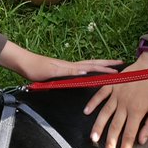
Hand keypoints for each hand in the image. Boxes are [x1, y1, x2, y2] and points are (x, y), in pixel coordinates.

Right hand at [0, 46, 122, 80]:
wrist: (24, 63)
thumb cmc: (37, 71)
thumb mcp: (55, 78)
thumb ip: (65, 80)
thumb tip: (75, 84)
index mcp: (72, 68)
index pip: (92, 66)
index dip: (105, 65)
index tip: (117, 66)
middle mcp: (71, 66)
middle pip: (93, 63)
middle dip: (108, 64)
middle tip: (123, 64)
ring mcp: (65, 67)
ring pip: (86, 66)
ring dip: (100, 68)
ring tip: (113, 70)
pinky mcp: (56, 70)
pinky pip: (70, 71)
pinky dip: (79, 71)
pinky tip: (88, 72)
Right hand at [82, 53, 147, 147]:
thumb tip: (142, 140)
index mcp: (137, 110)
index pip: (130, 134)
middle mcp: (125, 104)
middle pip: (115, 127)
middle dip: (110, 143)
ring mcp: (116, 93)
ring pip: (105, 113)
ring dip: (98, 127)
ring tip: (93, 139)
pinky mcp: (112, 84)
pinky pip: (100, 94)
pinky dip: (93, 103)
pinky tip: (86, 111)